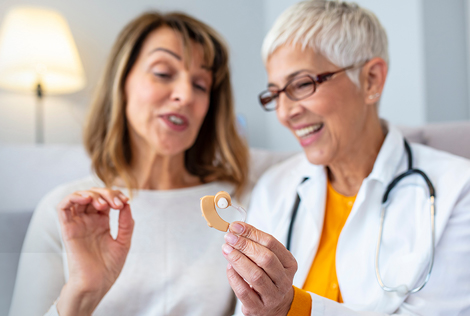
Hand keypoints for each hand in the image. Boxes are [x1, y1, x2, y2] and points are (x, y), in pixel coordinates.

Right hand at [56, 188, 133, 315]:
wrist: (95, 285)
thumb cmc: (108, 268)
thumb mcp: (123, 243)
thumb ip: (126, 224)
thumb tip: (127, 204)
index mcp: (101, 223)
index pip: (106, 199)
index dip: (116, 195)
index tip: (126, 202)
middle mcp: (88, 221)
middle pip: (94, 195)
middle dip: (107, 194)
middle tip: (117, 204)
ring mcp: (77, 224)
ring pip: (78, 197)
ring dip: (91, 194)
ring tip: (103, 203)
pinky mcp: (67, 229)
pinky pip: (62, 208)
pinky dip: (72, 198)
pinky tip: (86, 198)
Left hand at [222, 222, 296, 315]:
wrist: (276, 307)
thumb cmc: (270, 277)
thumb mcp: (271, 259)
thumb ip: (256, 244)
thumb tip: (237, 229)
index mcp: (289, 264)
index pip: (271, 243)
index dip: (252, 233)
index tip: (236, 226)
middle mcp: (284, 280)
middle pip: (265, 259)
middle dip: (245, 245)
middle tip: (230, 237)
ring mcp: (272, 295)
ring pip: (255, 275)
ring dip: (238, 259)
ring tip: (226, 249)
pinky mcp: (258, 307)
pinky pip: (244, 291)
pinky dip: (234, 277)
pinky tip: (229, 267)